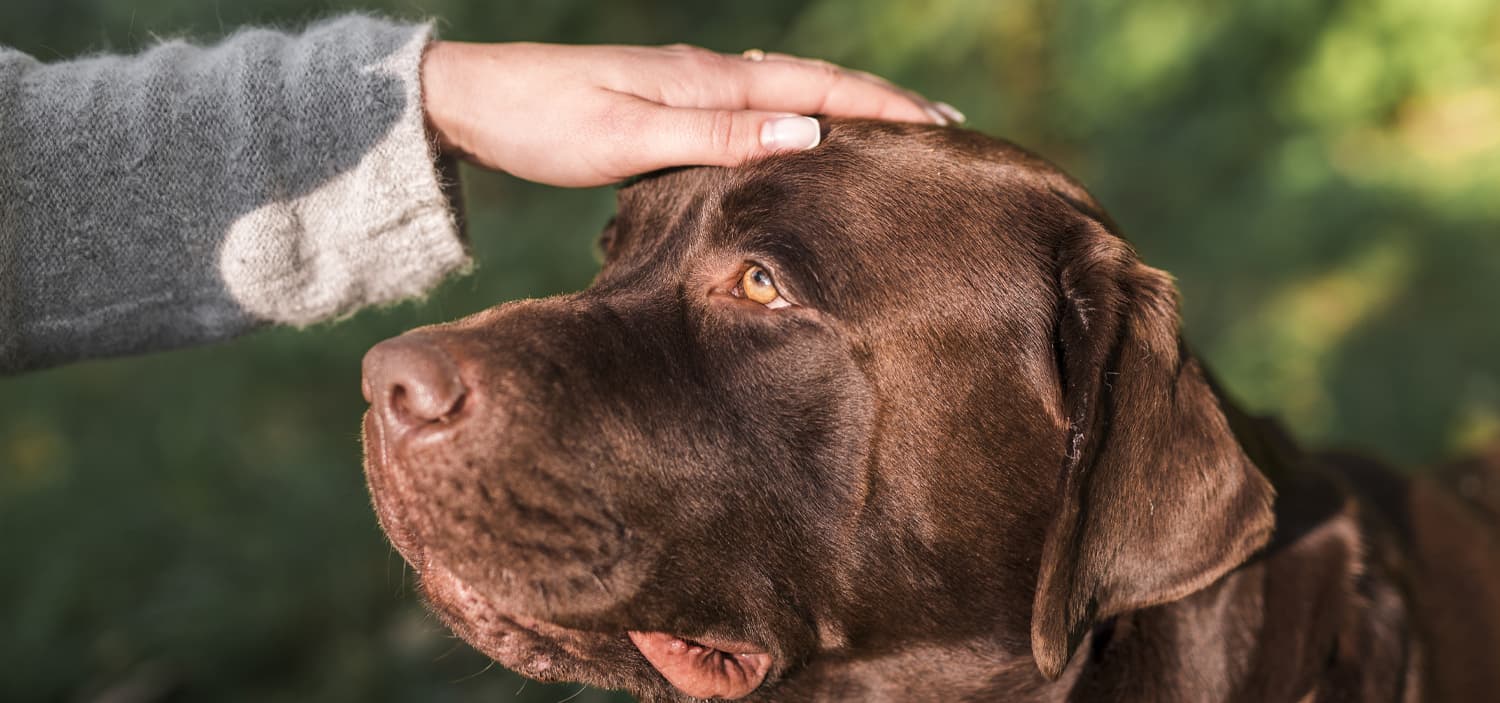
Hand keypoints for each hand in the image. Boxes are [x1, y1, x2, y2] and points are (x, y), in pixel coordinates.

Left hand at [420, 41, 961, 186]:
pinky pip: (753, 109)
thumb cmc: (541, 122)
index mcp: (706, 80)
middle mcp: (705, 76)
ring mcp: (686, 87)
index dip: (880, 109)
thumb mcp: (628, 135)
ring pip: (786, 95)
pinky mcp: (664, 104)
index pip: (816, 90)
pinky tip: (802, 134)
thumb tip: (807, 134)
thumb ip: (716, 136)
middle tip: (941, 129)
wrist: (472, 101)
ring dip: (843, 110)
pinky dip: (796, 117)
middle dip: (878, 106)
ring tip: (891, 131)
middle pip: (813, 85)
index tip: (939, 129)